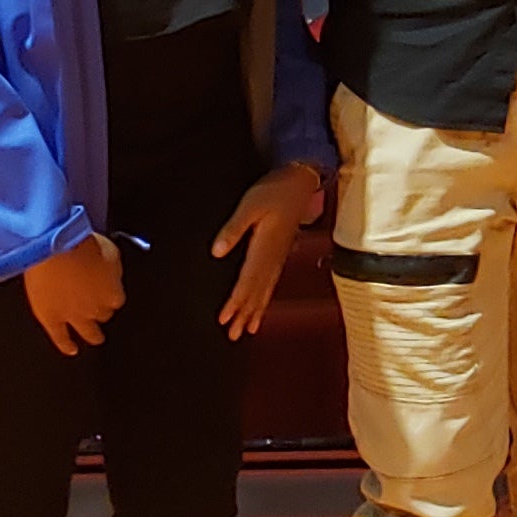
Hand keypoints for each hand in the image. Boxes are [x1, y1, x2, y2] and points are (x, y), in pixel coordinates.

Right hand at [22, 233, 126, 354]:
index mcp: (113, 292)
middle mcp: (97, 307)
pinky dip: (66, 345)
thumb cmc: (80, 245)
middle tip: (101, 313)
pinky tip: (71, 350)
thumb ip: (113, 268)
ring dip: (93, 335)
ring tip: (95, 338)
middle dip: (102, 312)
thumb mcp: (110, 251)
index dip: (110, 296)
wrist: (53, 250)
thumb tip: (113, 273)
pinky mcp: (51, 318)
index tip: (107, 293)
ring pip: (88, 330)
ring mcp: (73, 315)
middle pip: (103, 314)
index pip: (116, 300)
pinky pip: (60, 336)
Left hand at [211, 165, 323, 336]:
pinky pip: (272, 282)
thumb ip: (234, 228)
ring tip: (247, 330)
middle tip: (233, 335)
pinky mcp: (280, 253)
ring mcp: (279, 256)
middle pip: (258, 291)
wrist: (300, 181)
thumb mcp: (250, 204)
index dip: (236, 302)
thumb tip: (217, 252)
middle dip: (245, 314)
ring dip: (256, 310)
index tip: (224, 319)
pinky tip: (262, 305)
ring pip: (266, 289)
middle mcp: (274, 256)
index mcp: (265, 247)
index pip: (247, 281)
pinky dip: (266, 297)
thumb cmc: (274, 190)